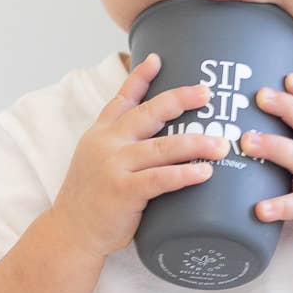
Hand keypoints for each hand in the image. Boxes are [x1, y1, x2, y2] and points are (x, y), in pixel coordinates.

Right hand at [51, 53, 230, 260]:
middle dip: (180, 100)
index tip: (158, 59)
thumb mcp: (97, 160)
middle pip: (149, 113)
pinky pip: (160, 179)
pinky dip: (185, 174)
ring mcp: (114, 166)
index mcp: (101, 133)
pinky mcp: (123, 191)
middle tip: (207, 93)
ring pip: (162, 147)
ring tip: (222, 143)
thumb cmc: (92, 199)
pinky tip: (205, 172)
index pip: (123, 98)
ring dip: (195, 142)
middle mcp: (107, 143)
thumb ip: (121, 143)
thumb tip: (157, 132)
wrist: (71, 233)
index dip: (140, 77)